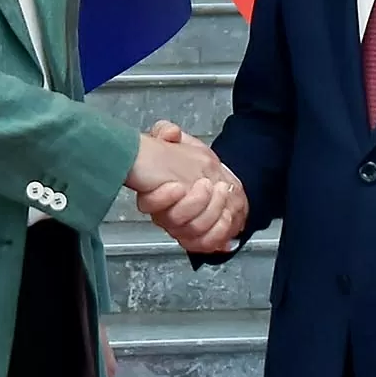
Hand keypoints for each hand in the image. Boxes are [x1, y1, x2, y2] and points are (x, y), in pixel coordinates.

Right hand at [132, 122, 248, 252]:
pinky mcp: (198, 237)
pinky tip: (226, 218)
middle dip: (196, 202)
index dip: (163, 198)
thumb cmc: (186, 160)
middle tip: (208, 184)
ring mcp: (181, 228)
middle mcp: (165, 214)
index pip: (149, 203)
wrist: (211, 175)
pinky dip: (218, 233)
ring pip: (193, 231)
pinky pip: (204, 244)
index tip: (178, 185)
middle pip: (174, 220)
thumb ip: (166, 132)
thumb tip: (169, 134)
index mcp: (154, 193)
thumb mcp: (176, 139)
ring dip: (212, 211)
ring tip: (221, 192)